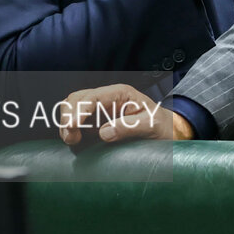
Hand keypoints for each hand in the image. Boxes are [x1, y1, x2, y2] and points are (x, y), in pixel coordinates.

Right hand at [57, 83, 190, 144]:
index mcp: (121, 93)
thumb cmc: (161, 124)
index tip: (72, 126)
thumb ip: (130, 127)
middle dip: (68, 116)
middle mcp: (107, 97)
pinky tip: (74, 139)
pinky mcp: (96, 120)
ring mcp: (100, 108)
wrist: (166, 130)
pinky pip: (76, 119)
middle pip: (77, 98)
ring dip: (66, 122)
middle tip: (71, 137)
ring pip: (72, 107)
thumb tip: (105, 133)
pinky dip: (70, 128)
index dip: (79, 110)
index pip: (92, 97)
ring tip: (73, 140)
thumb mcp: (151, 125)